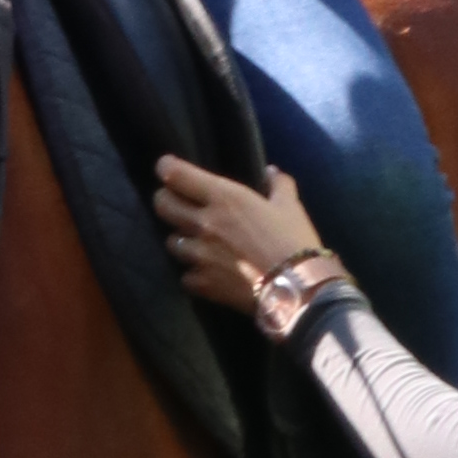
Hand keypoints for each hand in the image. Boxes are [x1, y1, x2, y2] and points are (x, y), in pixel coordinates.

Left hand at [154, 154, 327, 310]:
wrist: (296, 289)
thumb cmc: (294, 240)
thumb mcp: (290, 206)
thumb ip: (279, 185)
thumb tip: (271, 172)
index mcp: (223, 197)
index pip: (176, 174)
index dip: (166, 167)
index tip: (167, 168)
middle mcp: (203, 223)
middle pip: (162, 205)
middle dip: (165, 200)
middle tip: (175, 202)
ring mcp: (199, 255)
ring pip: (171, 242)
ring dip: (181, 239)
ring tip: (194, 241)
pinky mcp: (202, 284)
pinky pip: (185, 275)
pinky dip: (193, 272)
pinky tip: (205, 272)